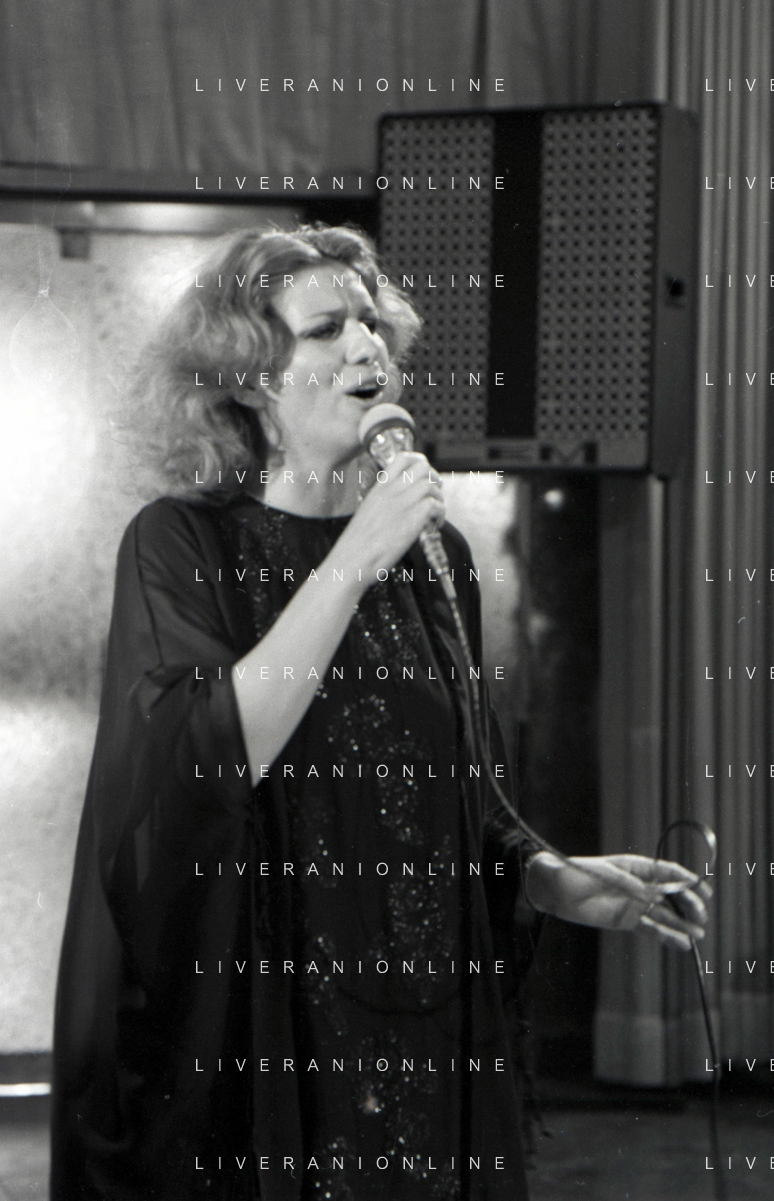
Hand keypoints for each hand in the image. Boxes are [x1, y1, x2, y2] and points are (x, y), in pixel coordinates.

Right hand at [336, 450, 444, 578]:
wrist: (352, 559)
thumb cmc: (357, 544)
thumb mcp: (367, 513)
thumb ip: (384, 504)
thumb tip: (401, 506)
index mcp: (379, 488)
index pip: (403, 459)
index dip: (420, 463)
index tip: (426, 475)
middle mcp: (391, 491)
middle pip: (423, 467)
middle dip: (434, 478)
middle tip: (435, 494)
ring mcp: (402, 503)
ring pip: (431, 486)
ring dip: (439, 499)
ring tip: (436, 515)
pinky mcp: (412, 518)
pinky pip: (435, 505)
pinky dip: (440, 514)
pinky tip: (435, 526)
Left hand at [526, 852, 709, 951]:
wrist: (554, 890)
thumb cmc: (576, 873)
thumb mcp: (603, 874)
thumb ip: (628, 885)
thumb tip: (651, 894)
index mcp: (636, 867)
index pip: (667, 871)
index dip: (687, 879)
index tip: (703, 889)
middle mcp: (640, 886)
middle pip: (671, 894)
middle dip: (688, 904)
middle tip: (700, 915)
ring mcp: (635, 904)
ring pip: (664, 914)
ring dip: (682, 924)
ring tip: (698, 935)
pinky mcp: (627, 921)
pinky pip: (651, 929)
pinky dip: (666, 936)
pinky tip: (681, 944)